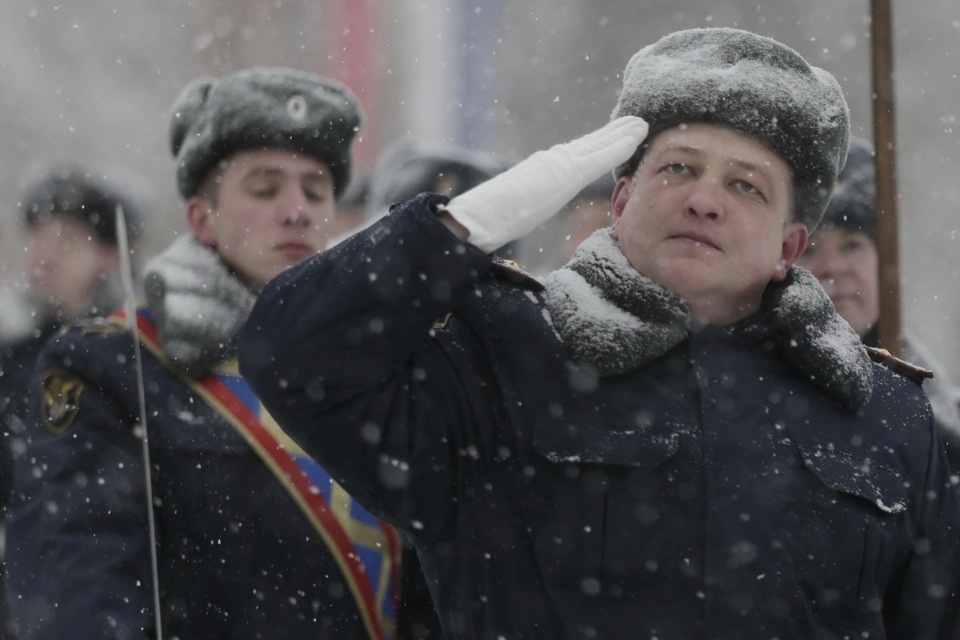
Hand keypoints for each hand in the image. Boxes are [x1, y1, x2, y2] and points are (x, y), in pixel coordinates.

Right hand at [442, 116, 647, 252]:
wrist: (483, 214)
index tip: (611, 136)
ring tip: (642, 124)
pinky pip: (601, 157)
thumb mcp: (515, 210)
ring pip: (600, 144)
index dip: (596, 144)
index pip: (575, 154)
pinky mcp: (568, 172)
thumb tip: (516, 216)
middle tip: (635, 122)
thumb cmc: (492, 218)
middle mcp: (553, 160)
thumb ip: (523, 205)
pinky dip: (620, 146)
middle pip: (590, 143)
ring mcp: (560, 163)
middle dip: (613, 132)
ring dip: (623, 133)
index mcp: (542, 169)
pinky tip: (637, 138)